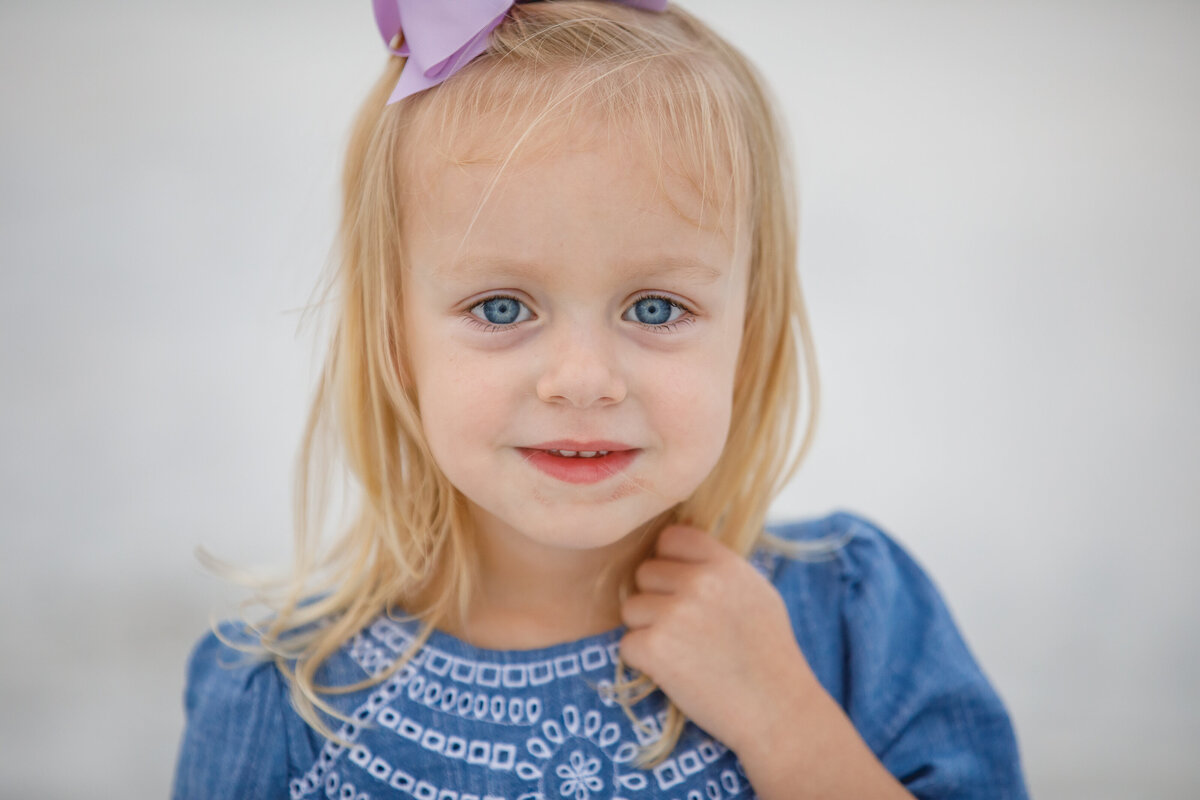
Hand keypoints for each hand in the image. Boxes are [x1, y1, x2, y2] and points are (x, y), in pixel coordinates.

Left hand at [617, 524, 822, 752]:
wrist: (776, 711)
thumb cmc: (769, 653)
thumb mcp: (756, 592)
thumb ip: (718, 567)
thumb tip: (676, 548)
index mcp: (724, 564)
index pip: (671, 538)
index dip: (670, 563)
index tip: (681, 588)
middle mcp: (699, 583)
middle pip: (645, 573)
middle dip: (657, 599)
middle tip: (686, 629)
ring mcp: (675, 614)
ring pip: (631, 608)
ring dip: (648, 630)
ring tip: (684, 651)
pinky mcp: (656, 648)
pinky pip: (627, 644)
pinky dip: (644, 662)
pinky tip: (675, 672)